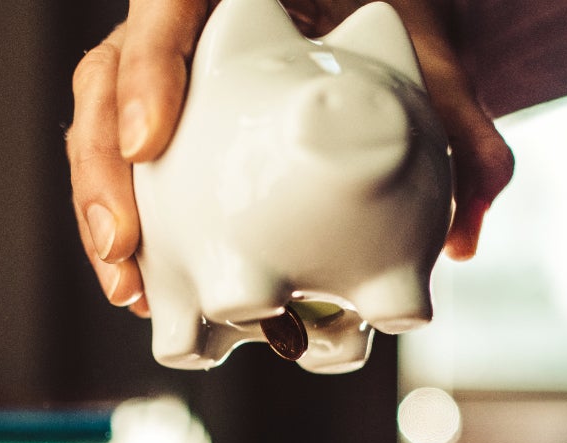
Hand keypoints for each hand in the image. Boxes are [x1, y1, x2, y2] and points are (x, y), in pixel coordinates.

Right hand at [66, 0, 513, 315]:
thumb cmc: (396, 27)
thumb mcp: (432, 61)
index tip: (148, 145)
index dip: (145, 72)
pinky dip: (131, 229)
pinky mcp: (163, 122)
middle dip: (101, 168)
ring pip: (101, 127)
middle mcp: (185, 25)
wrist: (381, 21)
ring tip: (127, 288)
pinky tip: (144, 291)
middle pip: (107, 76)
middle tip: (124, 245)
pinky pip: (128, 169)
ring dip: (102, 211)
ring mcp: (164, 74)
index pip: (166, 6)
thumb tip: (464, 238)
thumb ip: (461, 127)